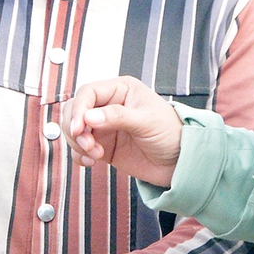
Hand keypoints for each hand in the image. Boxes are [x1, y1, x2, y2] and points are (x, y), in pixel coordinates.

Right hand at [63, 77, 182, 186]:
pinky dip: (78, 155)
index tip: (78, 129)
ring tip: (95, 155)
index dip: (79, 109)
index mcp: (121, 90)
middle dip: (76, 128)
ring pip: (73, 129)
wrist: (180, 162)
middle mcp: (108, 105)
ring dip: (77, 143)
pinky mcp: (102, 146)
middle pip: (75, 110)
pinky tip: (90, 162)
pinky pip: (79, 148)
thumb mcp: (147, 121)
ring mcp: (103, 126)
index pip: (88, 92)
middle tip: (88, 145)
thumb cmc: (170, 133)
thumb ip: (118, 116)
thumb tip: (88, 117)